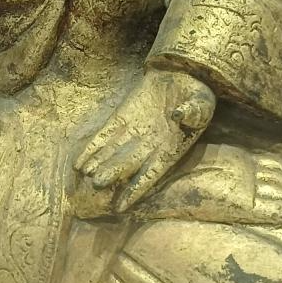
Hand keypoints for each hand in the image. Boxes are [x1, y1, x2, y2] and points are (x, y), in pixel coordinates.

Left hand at [73, 67, 215, 216]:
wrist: (181, 75)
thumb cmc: (197, 96)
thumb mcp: (201, 104)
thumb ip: (192, 112)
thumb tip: (179, 116)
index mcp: (170, 149)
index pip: (150, 174)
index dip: (135, 190)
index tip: (120, 207)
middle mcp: (149, 146)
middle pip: (127, 164)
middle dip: (112, 174)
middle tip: (96, 184)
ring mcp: (133, 132)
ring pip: (112, 152)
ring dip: (98, 162)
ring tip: (84, 173)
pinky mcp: (122, 116)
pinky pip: (105, 134)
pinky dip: (92, 147)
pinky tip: (79, 161)